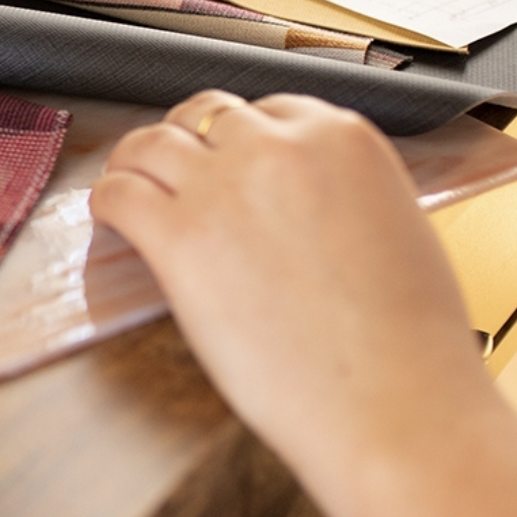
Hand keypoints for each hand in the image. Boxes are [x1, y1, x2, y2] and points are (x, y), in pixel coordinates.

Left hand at [89, 92, 491, 516]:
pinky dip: (108, 201)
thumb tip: (304, 201)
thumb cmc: (408, 344)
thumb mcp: (396, 228)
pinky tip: (111, 219)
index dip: (241, 137)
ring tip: (128, 184)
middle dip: (187, 141)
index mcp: (343, 138)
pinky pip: (120, 194)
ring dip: (135, 161)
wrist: (396, 407)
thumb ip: (343, 193)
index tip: (227, 160)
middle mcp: (278, 147)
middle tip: (174, 172)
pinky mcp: (179, 237)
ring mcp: (224, 187)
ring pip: (152, 142)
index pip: (271, 109)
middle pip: (205, 115)